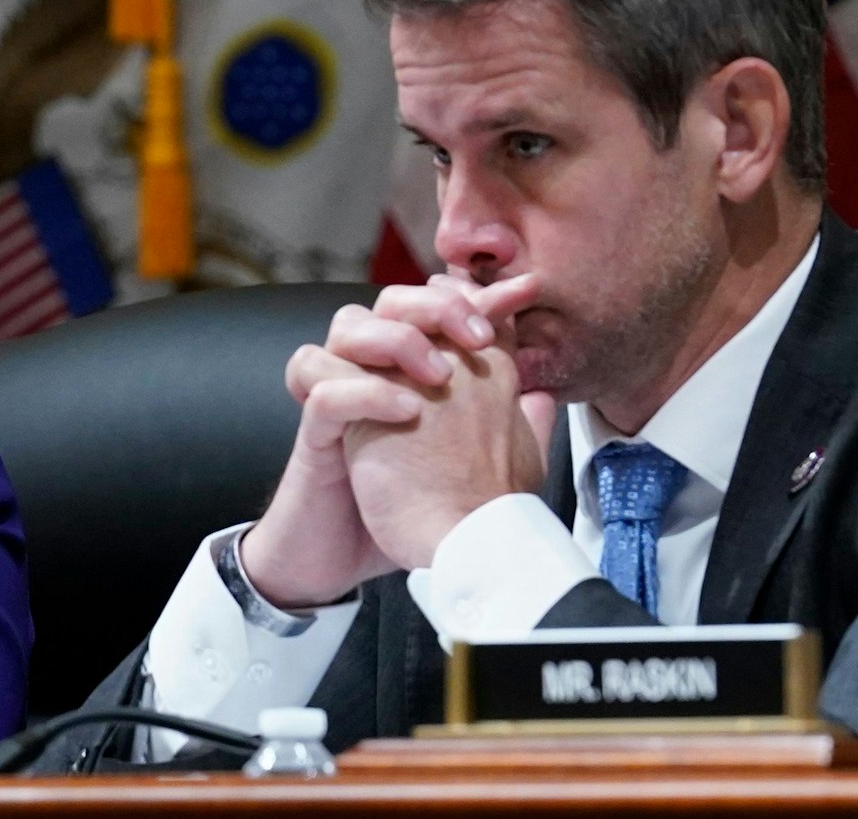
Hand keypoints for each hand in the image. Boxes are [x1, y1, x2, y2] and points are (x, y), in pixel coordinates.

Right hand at [240, 276, 542, 607]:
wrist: (350, 565)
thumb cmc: (407, 514)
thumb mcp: (472, 465)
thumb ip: (504, 427)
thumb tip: (543, 395)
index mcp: (406, 374)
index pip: (434, 308)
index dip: (476, 292)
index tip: (525, 292)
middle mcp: (370, 375)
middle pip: (386, 300)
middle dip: (434, 306)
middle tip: (476, 337)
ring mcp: (339, 400)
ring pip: (344, 327)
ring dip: (395, 339)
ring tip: (438, 375)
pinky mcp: (315, 436)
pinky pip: (323, 390)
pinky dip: (364, 391)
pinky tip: (407, 412)